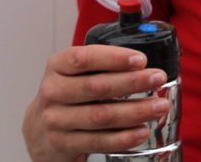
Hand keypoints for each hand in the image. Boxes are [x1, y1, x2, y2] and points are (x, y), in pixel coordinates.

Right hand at [23, 44, 170, 161]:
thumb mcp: (79, 71)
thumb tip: (147, 67)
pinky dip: (123, 137)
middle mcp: (53, 92)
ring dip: (135, 111)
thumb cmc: (70, 93)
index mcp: (58, 66)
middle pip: (95, 87)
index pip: (84, 59)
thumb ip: (106, 64)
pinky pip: (98, 141)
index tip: (141, 60)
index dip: (114, 58)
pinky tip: (141, 131)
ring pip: (100, 116)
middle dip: (132, 83)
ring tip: (158, 107)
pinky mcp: (63, 143)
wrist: (41, 128)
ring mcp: (55, 119)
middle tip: (158, 79)